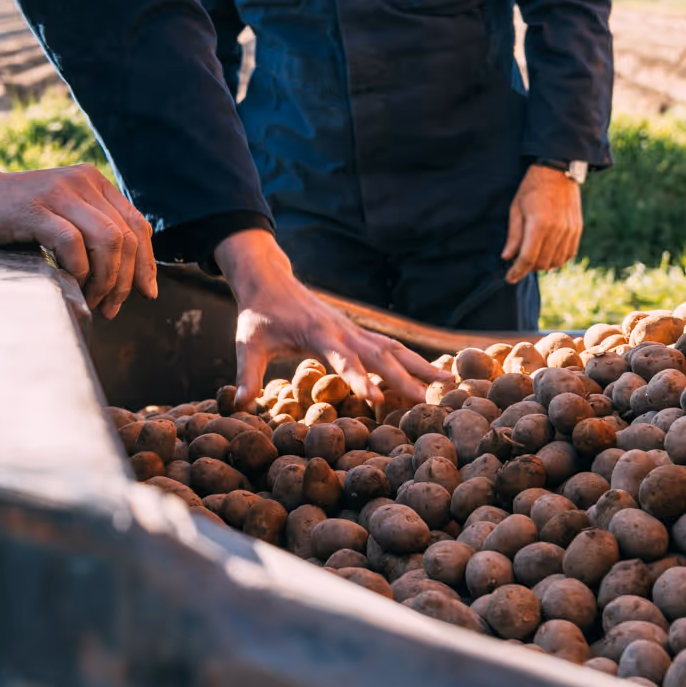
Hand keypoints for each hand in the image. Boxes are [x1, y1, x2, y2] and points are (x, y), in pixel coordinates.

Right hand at [0, 144, 156, 318]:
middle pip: (127, 236)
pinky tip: (68, 283)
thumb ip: (92, 234)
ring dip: (105, 278)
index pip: (138, 225)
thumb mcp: (62, 218)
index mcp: (94, 182)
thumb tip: (131, 279)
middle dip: (125, 279)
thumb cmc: (12, 217)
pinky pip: (72, 242)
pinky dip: (77, 269)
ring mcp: (58, 192)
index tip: (146, 293)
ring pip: (107, 239)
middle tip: (111, 308)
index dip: (146, 263)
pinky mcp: (34, 208)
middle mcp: (82, 181)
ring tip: (91, 300)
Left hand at [214, 229, 446, 408]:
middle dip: (406, 378)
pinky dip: (412, 359)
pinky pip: (389, 346)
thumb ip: (245, 375)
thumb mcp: (247, 343)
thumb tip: (237, 405)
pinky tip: (432, 372)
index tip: (376, 401)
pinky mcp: (356, 332)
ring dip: (419, 365)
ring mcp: (353, 330)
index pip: (342, 359)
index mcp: (317, 332)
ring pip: (393, 348)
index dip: (359, 379)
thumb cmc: (259, 315)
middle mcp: (342, 330)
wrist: (270, 281)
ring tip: (448, 384)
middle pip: (380, 354)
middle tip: (431, 401)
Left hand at [502, 165, 582, 283]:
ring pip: (556, 262)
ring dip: (543, 266)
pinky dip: (558, 260)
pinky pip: (569, 254)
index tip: (510, 278)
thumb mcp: (516, 208)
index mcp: (539, 224)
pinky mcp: (577, 229)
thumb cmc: (532, 187)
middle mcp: (557, 230)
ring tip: (533, 260)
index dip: (517, 271)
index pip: (527, 258)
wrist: (558, 171)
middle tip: (519, 264)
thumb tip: (507, 257)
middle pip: (542, 263)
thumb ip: (514, 235)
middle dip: (528, 268)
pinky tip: (549, 256)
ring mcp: (569, 230)